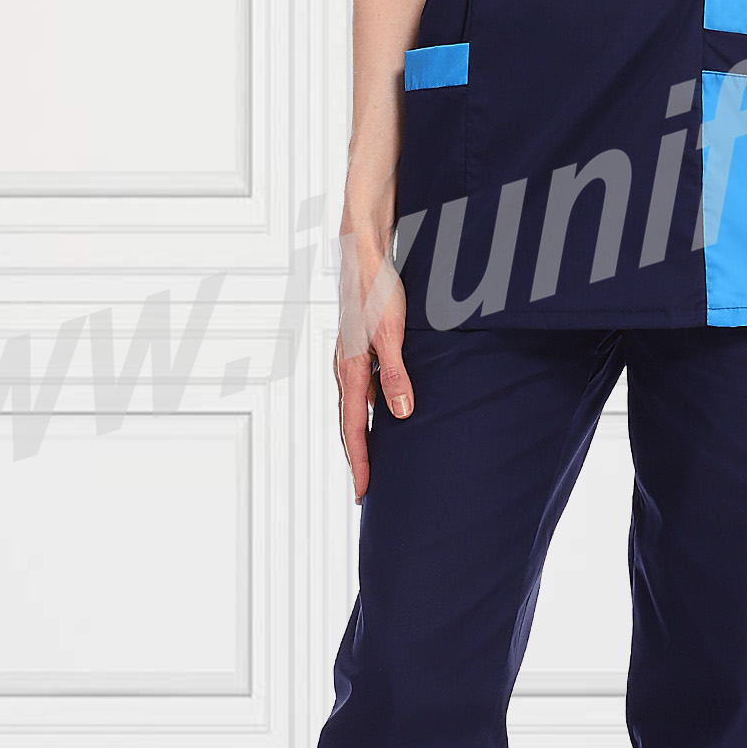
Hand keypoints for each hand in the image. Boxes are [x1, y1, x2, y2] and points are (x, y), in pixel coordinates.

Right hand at [335, 227, 414, 502]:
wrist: (363, 252)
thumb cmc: (378, 290)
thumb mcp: (393, 334)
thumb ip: (396, 375)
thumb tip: (402, 416)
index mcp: (350, 371)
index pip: (352, 430)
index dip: (360, 464)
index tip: (364, 495)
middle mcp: (344, 369)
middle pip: (348, 425)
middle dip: (358, 459)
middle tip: (367, 491)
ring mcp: (349, 359)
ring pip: (353, 408)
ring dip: (361, 436)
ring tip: (373, 462)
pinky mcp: (358, 348)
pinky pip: (360, 390)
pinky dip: (367, 411)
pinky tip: (381, 415)